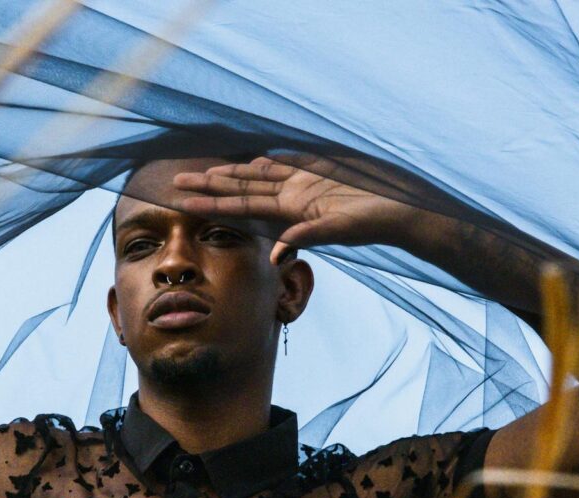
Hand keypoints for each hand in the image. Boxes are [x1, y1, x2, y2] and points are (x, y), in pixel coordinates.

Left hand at [173, 155, 428, 263]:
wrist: (402, 213)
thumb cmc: (373, 223)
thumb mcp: (338, 229)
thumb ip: (306, 237)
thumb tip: (277, 254)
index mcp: (291, 212)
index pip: (242, 206)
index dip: (213, 202)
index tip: (183, 202)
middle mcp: (292, 199)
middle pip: (242, 189)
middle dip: (210, 186)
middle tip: (176, 182)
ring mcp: (306, 186)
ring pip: (260, 177)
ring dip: (233, 174)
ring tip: (205, 172)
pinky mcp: (322, 174)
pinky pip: (290, 167)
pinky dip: (269, 164)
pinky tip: (251, 162)